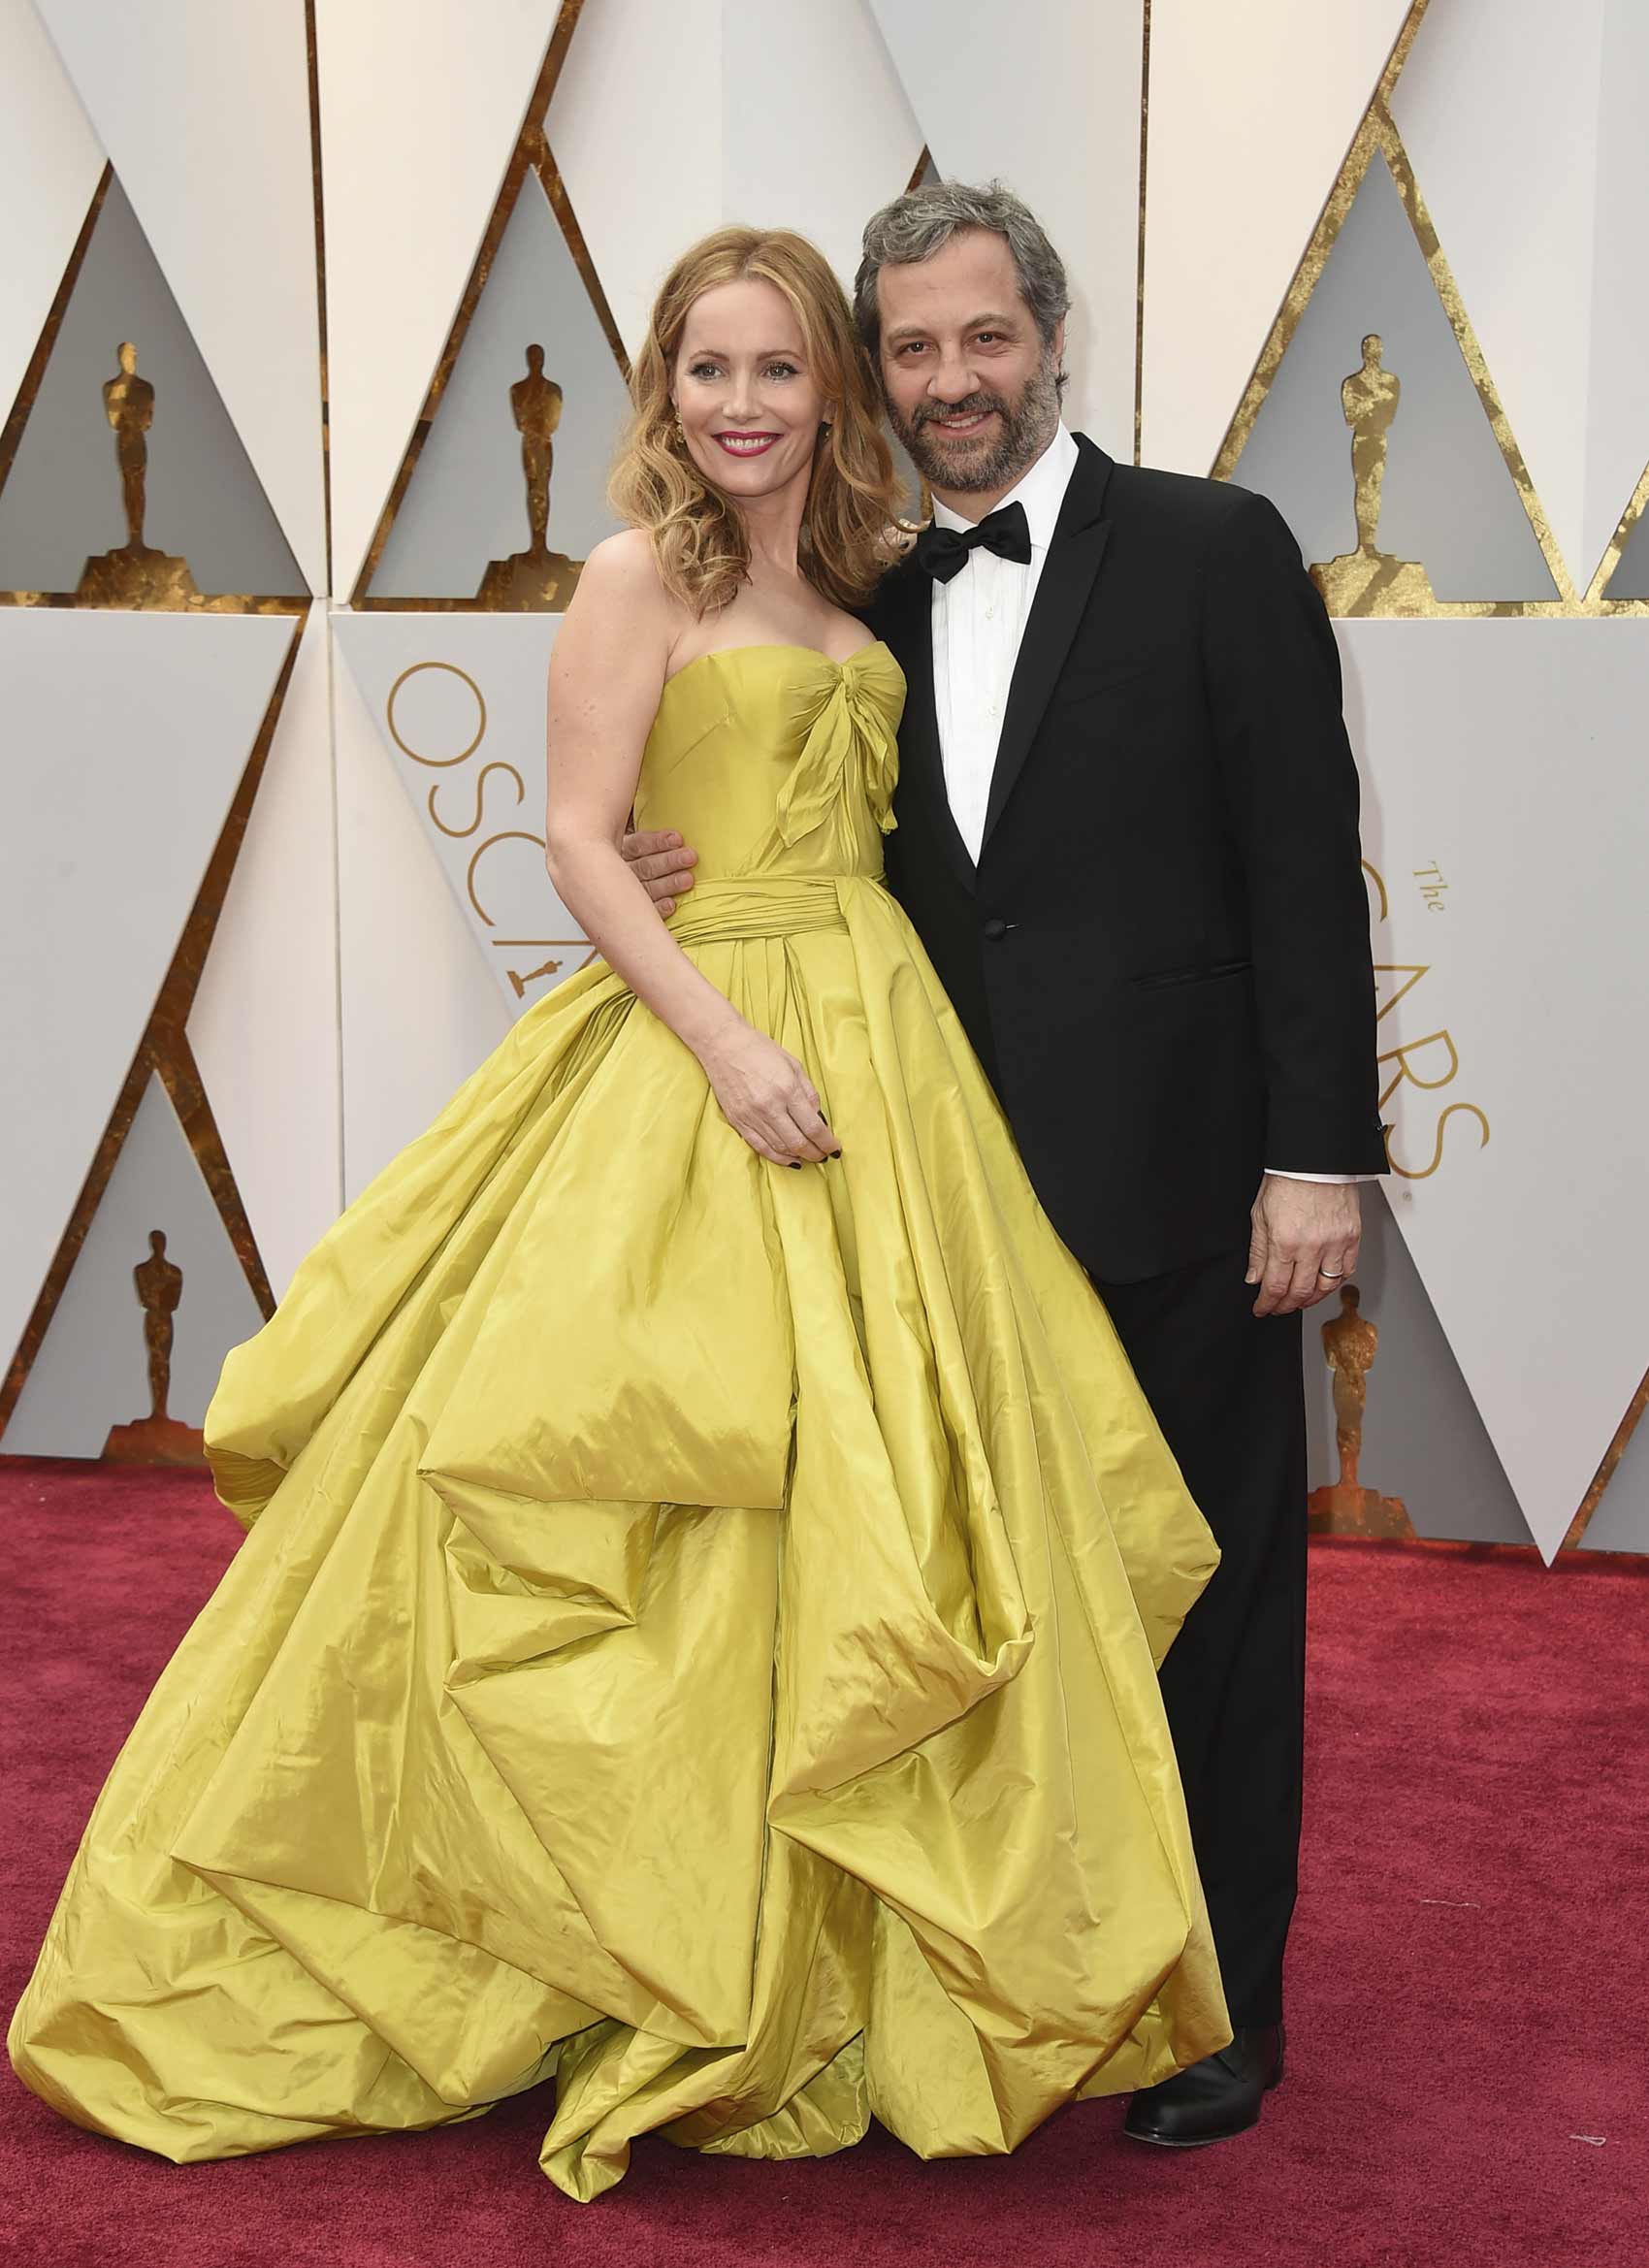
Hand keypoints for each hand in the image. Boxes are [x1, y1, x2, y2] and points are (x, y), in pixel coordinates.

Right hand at [622, 826, 697, 916]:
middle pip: (645, 866)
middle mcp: (619, 872)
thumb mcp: (632, 846)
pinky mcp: (629, 914)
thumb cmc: (629, 862)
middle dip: (669, 861)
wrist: (602, 894)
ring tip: (687, 880)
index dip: (657, 842)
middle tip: (690, 857)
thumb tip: (676, 834)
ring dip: (668, 884)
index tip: (677, 839)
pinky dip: (658, 908)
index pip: (637, 845)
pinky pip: (645, 911)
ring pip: (646, 888)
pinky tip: (671, 905)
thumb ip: (648, 841)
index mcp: (619, 851)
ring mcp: (623, 894)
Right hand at [698, 1022, 840, 1166]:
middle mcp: (770, 1106)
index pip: (813, 1126)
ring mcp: (752, 1116)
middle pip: (798, 1142)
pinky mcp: (738, 1121)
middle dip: (815, 1153)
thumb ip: (809, 1092)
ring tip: (809, 1157)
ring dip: (799, 1156)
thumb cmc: (760, 1050)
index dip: (827, 1142)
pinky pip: (760, 1147)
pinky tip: (789, 1159)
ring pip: (780, 1147)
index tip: (834, 1148)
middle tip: (824, 1156)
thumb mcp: (793, 1065)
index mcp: (787, 1089)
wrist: (723, 1044)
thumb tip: (819, 1118)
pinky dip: (777, 1157)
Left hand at [1246, 1176, 1360, 1317]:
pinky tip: (1324, 1284)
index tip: (1262, 1308)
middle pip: (1300, 1291)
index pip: (1275, 1286)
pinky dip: (1335, 1282)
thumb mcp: (1260, 1215)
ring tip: (1299, 1300)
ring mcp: (1335, 1243)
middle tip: (1278, 1308)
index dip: (1267, 1303)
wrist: (1315, 1159)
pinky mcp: (1352, 1237)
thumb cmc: (1287, 1180)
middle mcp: (1312, 1246)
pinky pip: (1347, 1270)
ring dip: (1311, 1299)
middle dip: (1286, 1306)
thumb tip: (1254, 1278)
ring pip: (1325, 1286)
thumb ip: (1258, 1251)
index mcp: (1285, 1241)